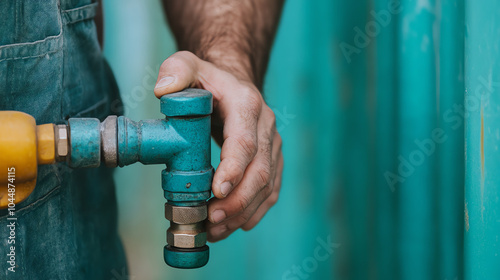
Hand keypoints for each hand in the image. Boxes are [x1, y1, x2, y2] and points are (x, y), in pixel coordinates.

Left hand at [154, 51, 282, 241]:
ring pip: (267, 185)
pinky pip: (271, 190)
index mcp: (247, 105)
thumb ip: (175, 70)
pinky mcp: (273, 160)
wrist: (235, 86)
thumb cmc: (209, 80)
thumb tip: (163, 90)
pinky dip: (254, 211)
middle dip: (237, 200)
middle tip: (211, 219)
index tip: (216, 192)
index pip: (245, 142)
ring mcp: (273, 145)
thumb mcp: (188, 64)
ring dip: (243, 212)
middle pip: (260, 170)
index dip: (234, 169)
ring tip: (216, 230)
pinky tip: (236, 225)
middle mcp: (266, 126)